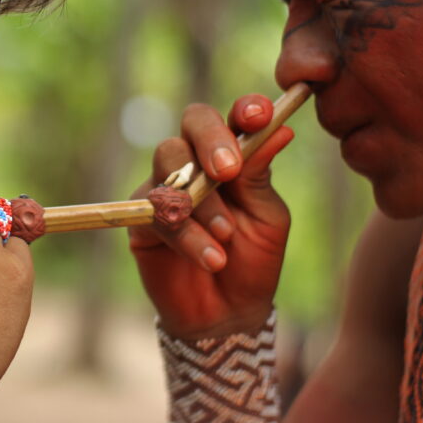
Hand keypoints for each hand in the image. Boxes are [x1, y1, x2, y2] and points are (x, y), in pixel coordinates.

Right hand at [129, 95, 293, 339]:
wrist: (227, 314)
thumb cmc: (253, 261)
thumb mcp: (267, 217)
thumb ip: (261, 176)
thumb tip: (282, 130)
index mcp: (234, 155)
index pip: (235, 117)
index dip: (244, 109)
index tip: (257, 115)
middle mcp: (196, 161)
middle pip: (192, 122)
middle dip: (211, 139)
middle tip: (228, 171)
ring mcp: (165, 185)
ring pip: (169, 160)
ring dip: (200, 199)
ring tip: (225, 235)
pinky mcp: (140, 215)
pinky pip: (156, 210)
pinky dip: (187, 235)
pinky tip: (212, 258)